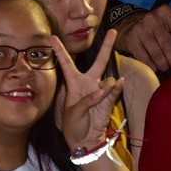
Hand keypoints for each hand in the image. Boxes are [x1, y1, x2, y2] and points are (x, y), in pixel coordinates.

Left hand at [53, 31, 125, 151]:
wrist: (85, 140)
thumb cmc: (72, 126)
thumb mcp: (73, 113)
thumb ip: (86, 101)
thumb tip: (102, 91)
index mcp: (74, 84)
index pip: (66, 63)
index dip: (60, 50)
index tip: (52, 36)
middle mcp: (88, 83)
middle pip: (98, 61)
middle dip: (106, 46)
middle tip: (113, 30)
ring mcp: (101, 90)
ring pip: (108, 78)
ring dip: (105, 87)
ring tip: (99, 100)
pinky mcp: (110, 100)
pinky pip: (115, 89)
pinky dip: (116, 88)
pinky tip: (118, 84)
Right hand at [113, 5, 170, 71]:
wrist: (130, 24)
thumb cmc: (160, 27)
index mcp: (167, 13)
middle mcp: (153, 18)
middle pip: (168, 45)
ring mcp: (141, 29)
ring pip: (157, 54)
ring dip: (165, 65)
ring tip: (168, 67)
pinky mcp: (132, 40)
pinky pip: (146, 60)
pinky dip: (153, 67)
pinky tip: (157, 67)